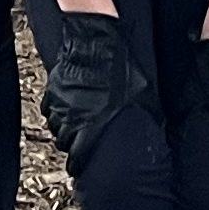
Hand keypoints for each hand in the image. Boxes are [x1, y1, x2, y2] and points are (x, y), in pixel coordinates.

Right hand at [39, 10, 136, 155]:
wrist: (96, 41)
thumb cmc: (120, 66)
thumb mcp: (141, 94)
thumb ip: (143, 114)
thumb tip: (158, 127)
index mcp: (91, 125)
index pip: (77, 156)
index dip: (77, 164)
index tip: (78, 168)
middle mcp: (71, 118)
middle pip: (65, 141)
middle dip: (72, 142)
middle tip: (80, 140)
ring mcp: (60, 104)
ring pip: (56, 125)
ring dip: (64, 126)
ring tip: (75, 122)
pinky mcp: (53, 90)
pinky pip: (50, 108)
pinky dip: (56, 110)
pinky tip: (67, 106)